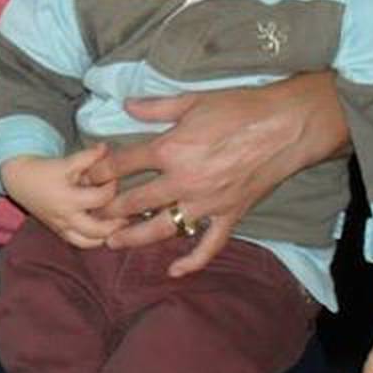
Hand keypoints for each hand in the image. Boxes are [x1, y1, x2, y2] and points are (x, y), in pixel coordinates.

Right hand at [0, 145, 123, 248]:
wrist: (19, 180)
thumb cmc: (44, 170)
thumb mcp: (66, 161)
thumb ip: (88, 156)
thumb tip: (106, 148)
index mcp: (68, 199)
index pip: (100, 198)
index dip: (112, 187)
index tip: (116, 178)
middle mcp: (66, 217)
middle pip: (98, 230)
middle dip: (116, 223)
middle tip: (130, 213)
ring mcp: (62, 227)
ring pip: (89, 242)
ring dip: (107, 236)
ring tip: (120, 226)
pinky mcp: (59, 231)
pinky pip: (79, 243)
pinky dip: (93, 241)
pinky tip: (106, 232)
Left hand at [84, 75, 346, 275]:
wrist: (286, 126)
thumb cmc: (239, 108)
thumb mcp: (193, 100)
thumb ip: (156, 107)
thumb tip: (127, 106)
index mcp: (171, 149)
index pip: (125, 164)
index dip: (101, 171)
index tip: (87, 178)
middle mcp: (184, 181)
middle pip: (136, 202)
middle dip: (109, 209)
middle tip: (90, 216)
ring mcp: (207, 202)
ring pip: (163, 228)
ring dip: (136, 237)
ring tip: (113, 242)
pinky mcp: (230, 215)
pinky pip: (208, 245)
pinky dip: (191, 262)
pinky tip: (173, 271)